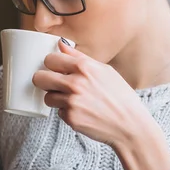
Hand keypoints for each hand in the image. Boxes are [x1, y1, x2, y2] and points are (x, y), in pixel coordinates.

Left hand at [32, 40, 159, 148]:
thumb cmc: (120, 97)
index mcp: (84, 68)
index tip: (55, 69)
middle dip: (44, 81)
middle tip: (52, 84)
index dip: (51, 64)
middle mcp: (76, 83)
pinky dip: (67, 112)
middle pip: (39, 78)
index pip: (50, 59)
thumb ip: (80, 58)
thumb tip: (61, 45)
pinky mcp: (70, 118)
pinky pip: (58, 112)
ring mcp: (72, 102)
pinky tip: (81, 112)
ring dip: (56, 98)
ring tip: (72, 100)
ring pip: (47, 97)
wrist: (129, 124)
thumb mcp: (105, 71)